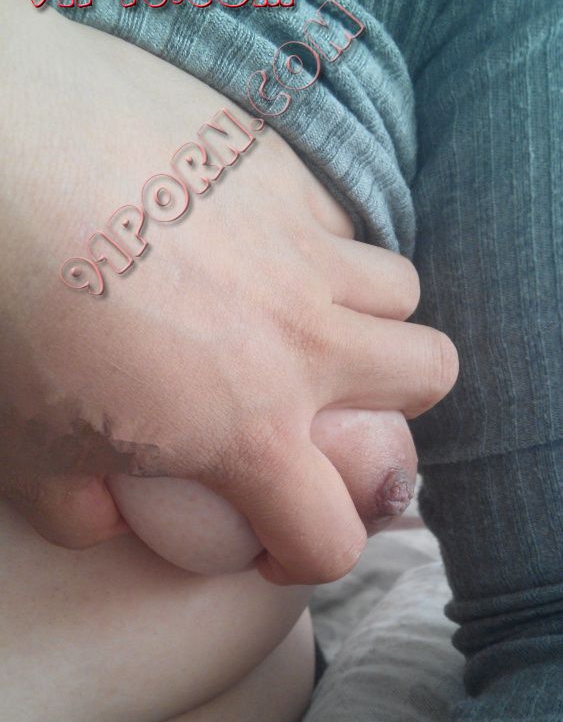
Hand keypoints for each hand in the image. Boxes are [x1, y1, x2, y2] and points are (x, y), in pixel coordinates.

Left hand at [0, 0, 457, 583]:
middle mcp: (302, 335)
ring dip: (367, 312)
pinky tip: (243, 235)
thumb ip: (80, 508)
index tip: (267, 538)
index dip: (308, 556)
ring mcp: (298, 240)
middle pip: (429, 373)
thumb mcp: (24, 450)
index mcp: (250, 426)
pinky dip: (310, 239)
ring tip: (297, 312)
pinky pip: (332, 211)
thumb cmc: (4, 314)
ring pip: (399, 285)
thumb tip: (103, 518)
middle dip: (394, 404)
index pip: (333, 535)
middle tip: (325, 403)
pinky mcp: (274, 164)